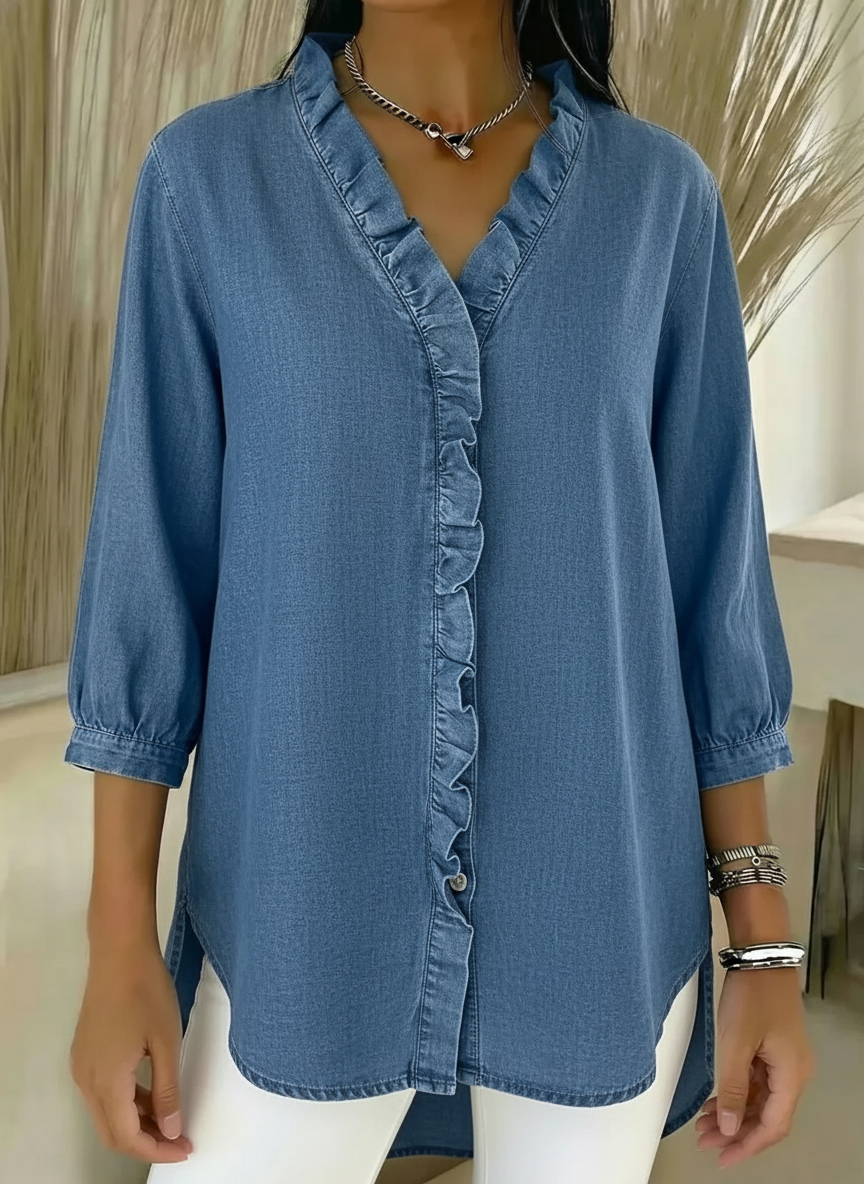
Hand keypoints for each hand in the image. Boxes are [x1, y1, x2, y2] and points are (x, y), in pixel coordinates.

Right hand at [69, 942, 193, 1163]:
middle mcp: (86, 1080)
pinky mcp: (85, 1052)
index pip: (127, 1136)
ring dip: (137, 1122)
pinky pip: (103, 1091)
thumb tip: (170, 1129)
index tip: (186, 1148)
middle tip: (180, 1140)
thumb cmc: (147, 992)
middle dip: (146, 1142)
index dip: (157, 1150)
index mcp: (106, 1082)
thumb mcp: (166, 1042)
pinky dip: (127, 1101)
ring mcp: (82, 1065)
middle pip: (112, 1131)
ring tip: (172, 1119)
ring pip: (106, 1112)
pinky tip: (152, 1094)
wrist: (119, 952)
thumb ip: (167, 1090)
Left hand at [694, 965, 815, 1166]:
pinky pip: (757, 1081)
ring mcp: (784, 1059)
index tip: (722, 1158)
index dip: (748, 1146)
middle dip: (737, 1132)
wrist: (760, 956)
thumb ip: (732, 1089)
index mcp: (792, 1076)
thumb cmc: (751, 997)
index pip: (773, 1126)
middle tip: (705, 1141)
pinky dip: (737, 1093)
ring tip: (704, 1124)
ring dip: (734, 1113)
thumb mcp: (736, 1044)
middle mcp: (794, 1073)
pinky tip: (715, 1100)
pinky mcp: (773, 1047)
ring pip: (760, 1099)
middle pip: (768, 1116)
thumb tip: (730, 1127)